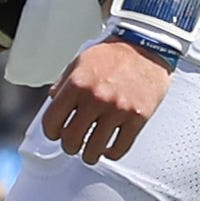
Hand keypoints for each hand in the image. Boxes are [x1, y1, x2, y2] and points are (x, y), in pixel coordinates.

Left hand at [42, 37, 170, 164]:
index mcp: (77, 84)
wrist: (148, 46)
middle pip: (71, 139)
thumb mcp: (81, 61)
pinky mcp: (137, 118)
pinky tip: (108, 149)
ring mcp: (117, 109)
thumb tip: (54, 102)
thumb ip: (64, 83)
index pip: (52, 121)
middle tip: (72, 144)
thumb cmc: (115, 53)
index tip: (55, 134)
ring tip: (90, 152)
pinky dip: (111, 153)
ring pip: (94, 149)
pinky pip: (120, 147)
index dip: (51, 132)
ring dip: (89, 155)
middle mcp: (96, 98)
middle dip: (69, 146)